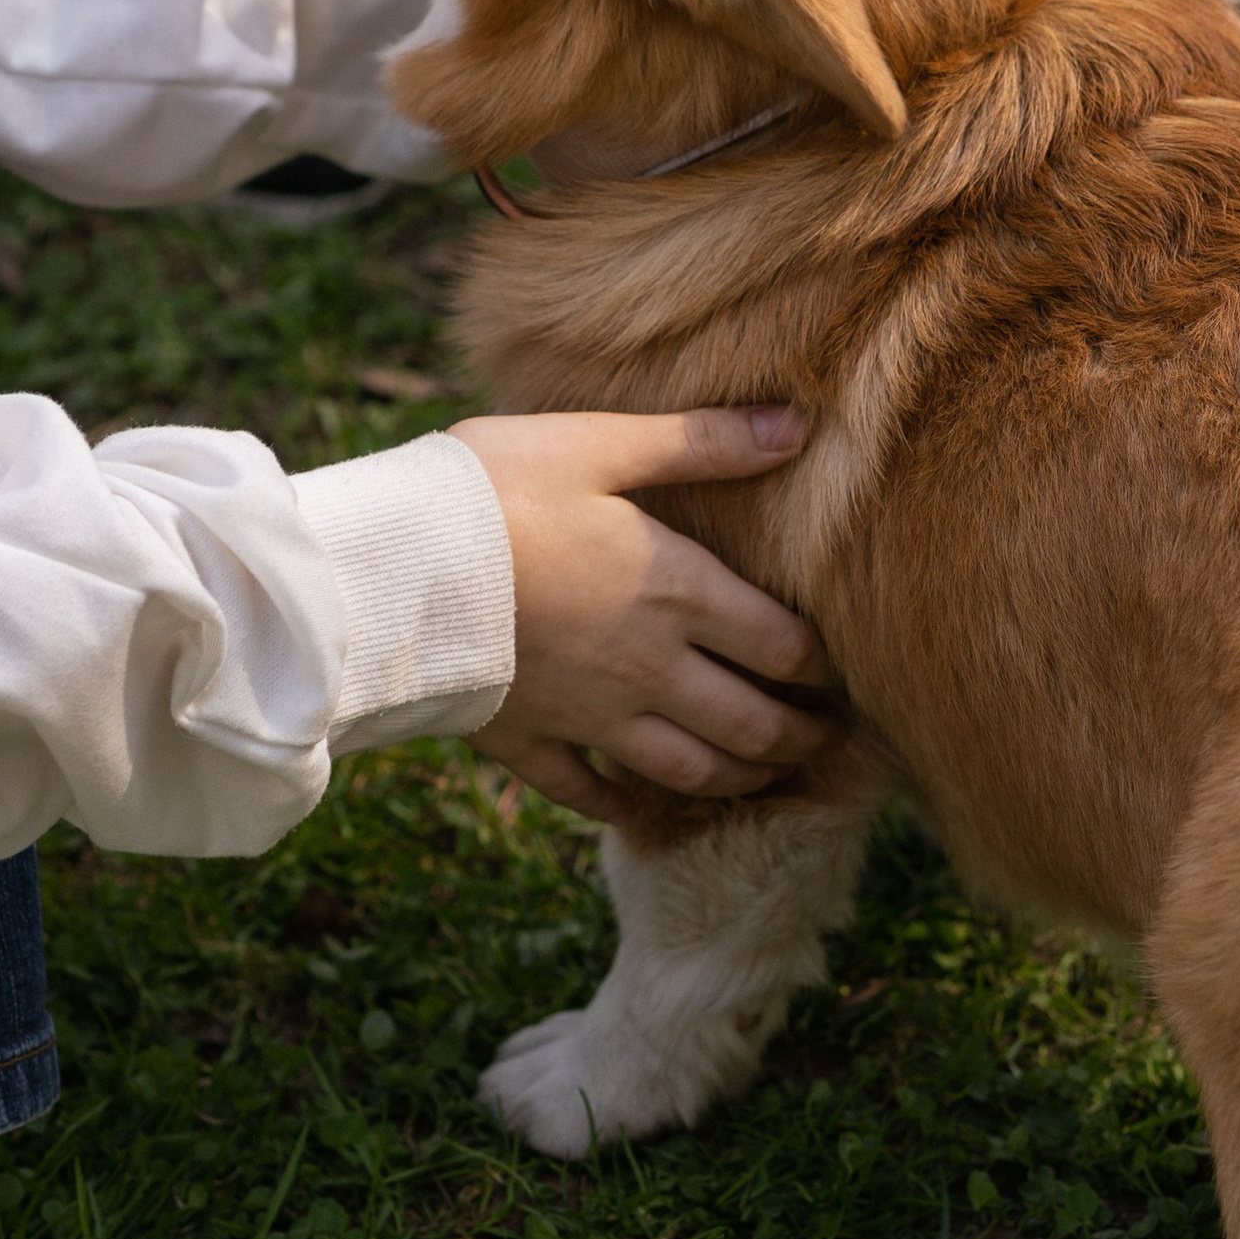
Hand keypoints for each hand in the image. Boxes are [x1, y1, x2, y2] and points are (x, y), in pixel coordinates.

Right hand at [453, 404, 831, 822]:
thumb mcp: (599, 445)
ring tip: (762, 779)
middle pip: (749, 726)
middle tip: (825, 743)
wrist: (390, 571)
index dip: (825, 669)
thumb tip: (799, 424)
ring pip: (686, 773)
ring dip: (735, 781)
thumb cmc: (494, 491)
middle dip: (797, 739)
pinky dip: (619, 811)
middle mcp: (648, 669)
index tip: (849, 676)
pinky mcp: (528, 742)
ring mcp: (590, 716)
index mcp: (677, 594)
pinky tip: (633, 813)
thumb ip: (700, 442)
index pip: (783, 649)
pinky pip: (586, 795)